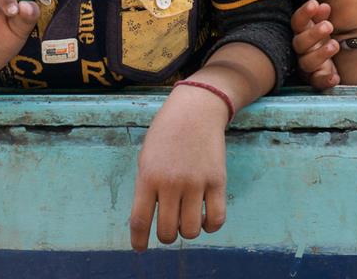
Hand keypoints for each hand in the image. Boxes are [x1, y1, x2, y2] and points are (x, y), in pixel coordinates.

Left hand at [129, 84, 228, 250]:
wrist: (195, 110)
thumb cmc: (166, 133)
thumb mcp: (146, 157)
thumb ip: (146, 187)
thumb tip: (149, 220)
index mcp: (148, 176)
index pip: (140, 220)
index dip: (139, 240)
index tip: (140, 248)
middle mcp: (171, 183)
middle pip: (167, 232)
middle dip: (166, 236)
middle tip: (169, 229)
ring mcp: (196, 183)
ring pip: (191, 230)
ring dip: (188, 231)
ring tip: (187, 220)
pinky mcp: (217, 181)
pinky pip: (216, 219)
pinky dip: (210, 226)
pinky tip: (205, 218)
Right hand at [291, 0, 340, 88]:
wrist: (325, 62)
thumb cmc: (320, 39)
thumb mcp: (320, 24)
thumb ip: (321, 15)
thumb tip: (323, 5)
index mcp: (301, 33)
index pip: (297, 22)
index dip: (304, 13)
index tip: (314, 3)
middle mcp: (301, 50)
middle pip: (300, 43)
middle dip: (313, 34)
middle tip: (328, 26)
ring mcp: (307, 66)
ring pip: (307, 62)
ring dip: (320, 54)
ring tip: (334, 45)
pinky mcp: (316, 79)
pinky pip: (317, 82)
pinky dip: (325, 80)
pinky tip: (335, 78)